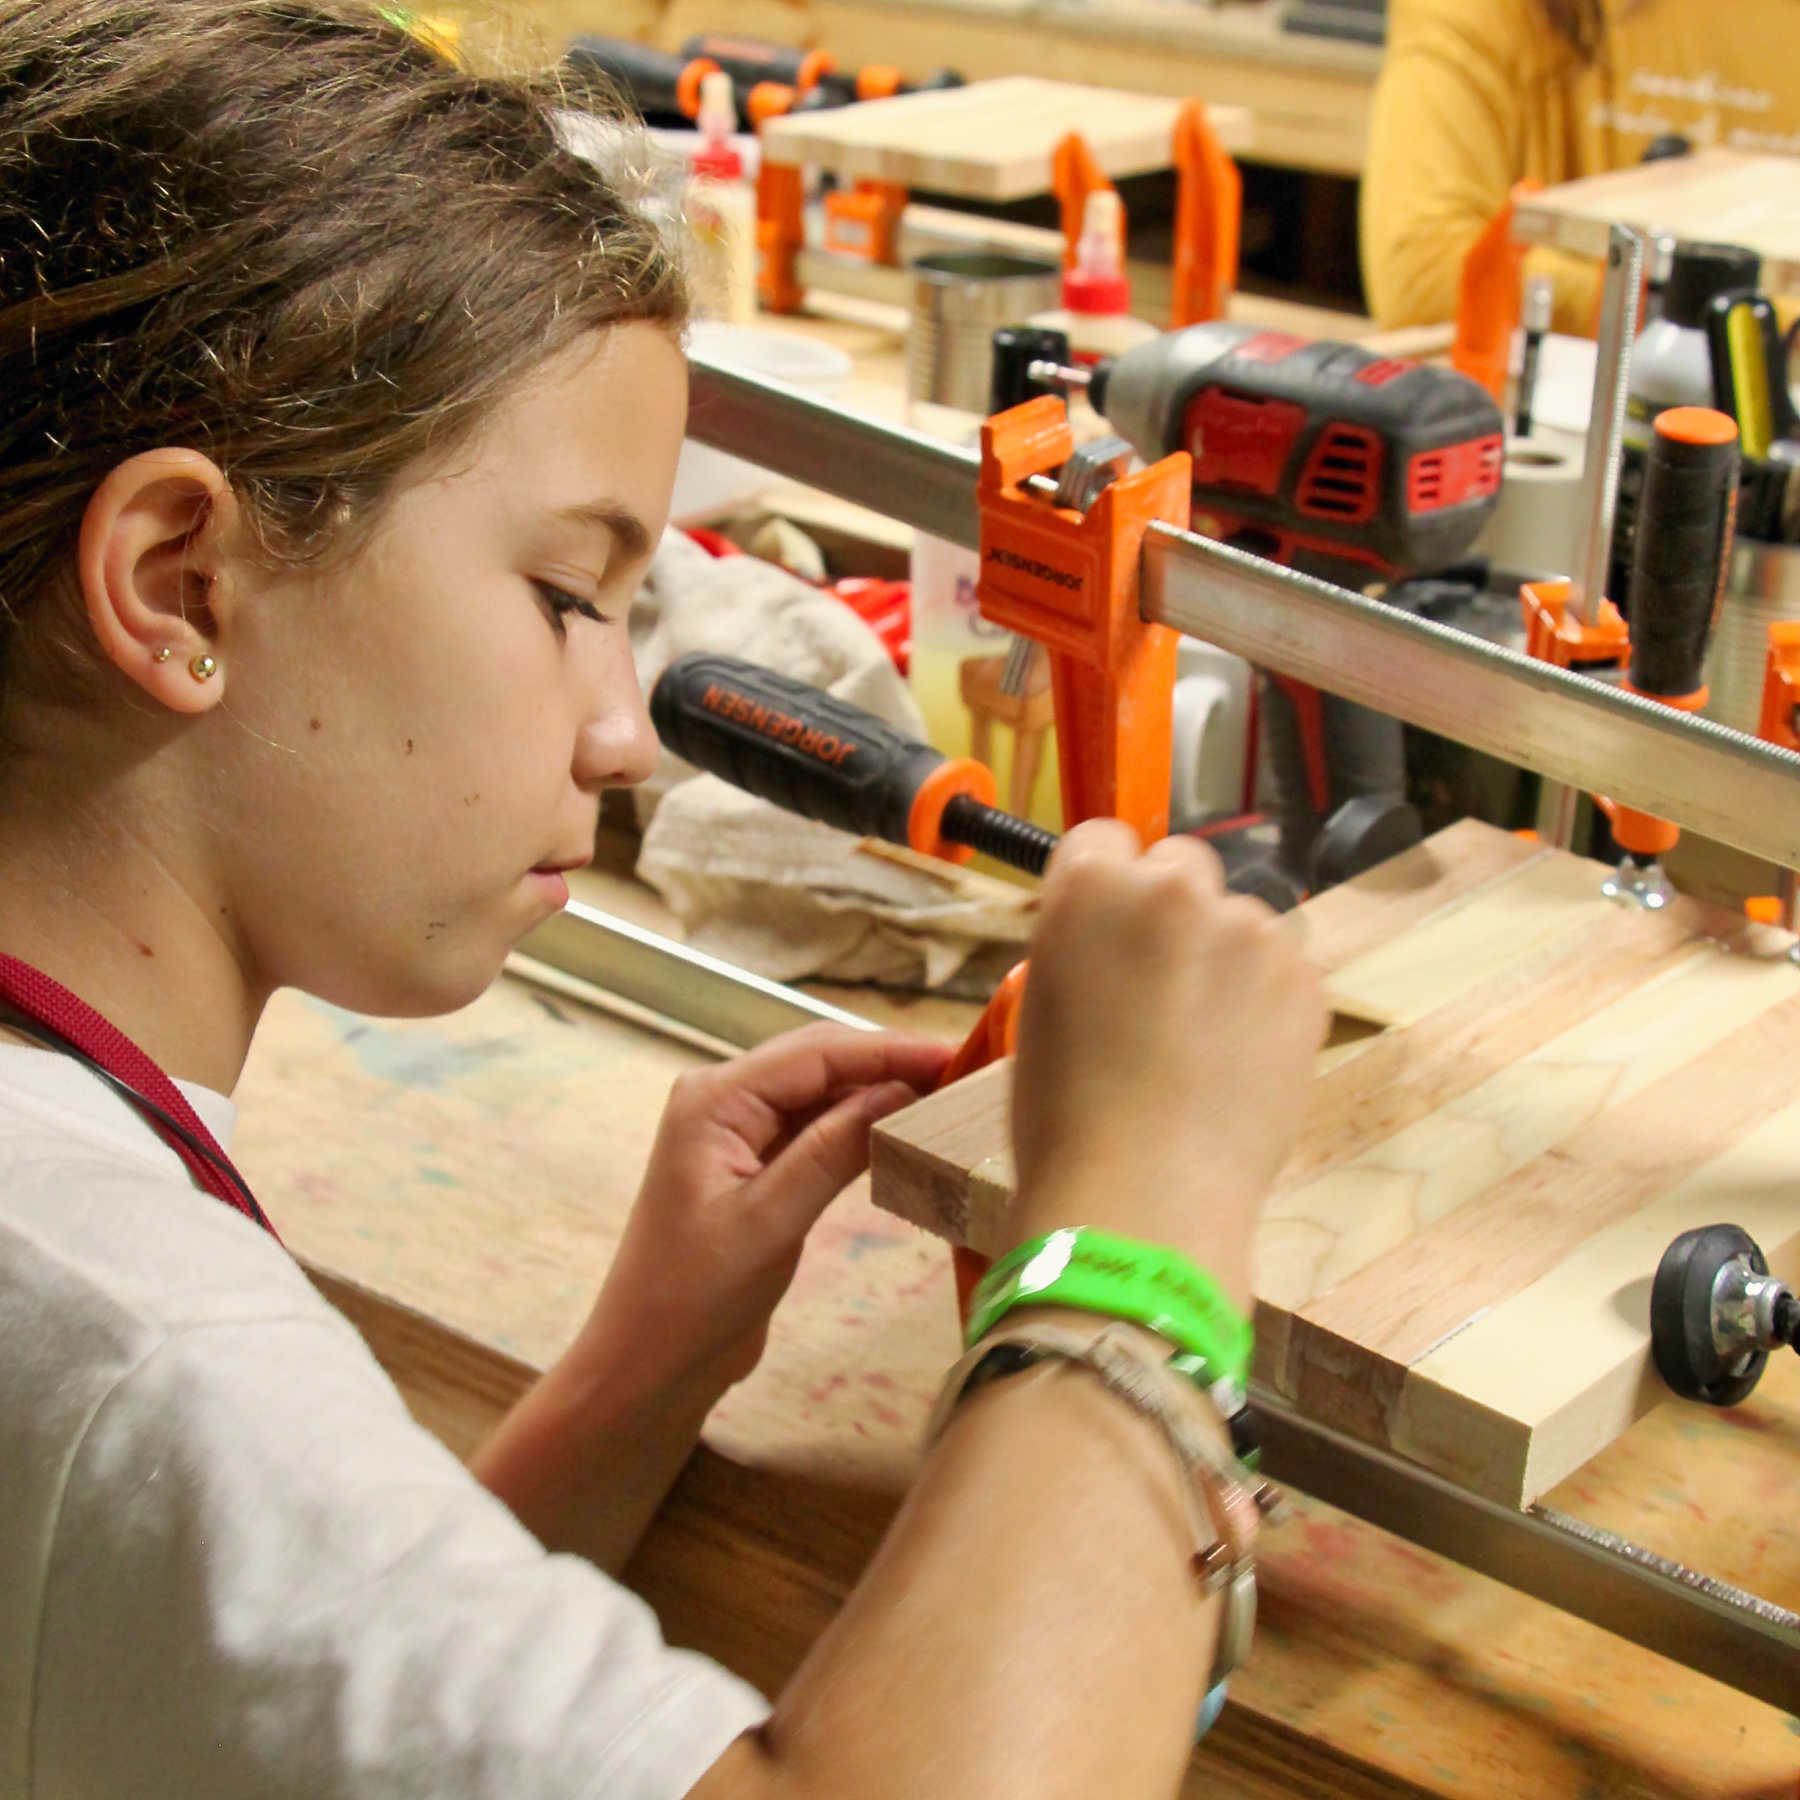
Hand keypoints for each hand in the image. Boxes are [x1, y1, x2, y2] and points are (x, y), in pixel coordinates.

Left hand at [586, 1024, 951, 1402]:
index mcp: (714, 1099)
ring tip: (946, 1096)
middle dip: (890, 1063)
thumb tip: (901, 1090)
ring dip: (879, 1092)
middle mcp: (724, 1100)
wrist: (650, 1363)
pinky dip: (860, 1127)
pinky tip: (902, 1132)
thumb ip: (832, 1149)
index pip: (816, 1054)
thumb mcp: (770, 1220)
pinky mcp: (757, 1166)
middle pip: (820, 1061)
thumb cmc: (694, 1297)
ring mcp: (739, 1132)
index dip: (889, 1051)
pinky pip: (817, 1128)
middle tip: (964, 1074)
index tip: (956, 1055)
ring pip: (822, 1092)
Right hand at [1006, 821, 1324, 1305]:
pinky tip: (1238, 1062)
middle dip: (1172, 911)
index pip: (1104, 839)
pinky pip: (1282, 969)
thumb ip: (1086, 946)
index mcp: (1090, 887)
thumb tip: (1123, 944)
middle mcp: (1172, 889)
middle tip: (1158, 988)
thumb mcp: (1043, 1005)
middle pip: (1180, 866)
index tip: (1109, 929)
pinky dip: (1265, 1003)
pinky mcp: (1304, 979)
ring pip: (1239, 920)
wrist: (1142, 1194)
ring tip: (1202, 1043)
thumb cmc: (1064, 1114)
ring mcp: (1248, 931)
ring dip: (1224, 960)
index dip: (1105, 888)